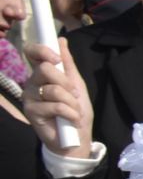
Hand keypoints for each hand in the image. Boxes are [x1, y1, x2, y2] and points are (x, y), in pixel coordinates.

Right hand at [22, 40, 93, 155]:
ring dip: (72, 102)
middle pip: (46, 69)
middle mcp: (32, 82)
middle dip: (67, 83)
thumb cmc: (76, 111)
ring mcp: (29, 97)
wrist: (76, 139)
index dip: (43, 50)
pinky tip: (72, 120)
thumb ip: (68, 63)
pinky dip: (70, 113)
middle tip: (74, 96)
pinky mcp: (31, 112)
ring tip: (74, 111)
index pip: (32, 53)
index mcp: (42, 74)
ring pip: (53, 89)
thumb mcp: (76, 85)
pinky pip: (56, 106)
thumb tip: (61, 39)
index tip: (57, 59)